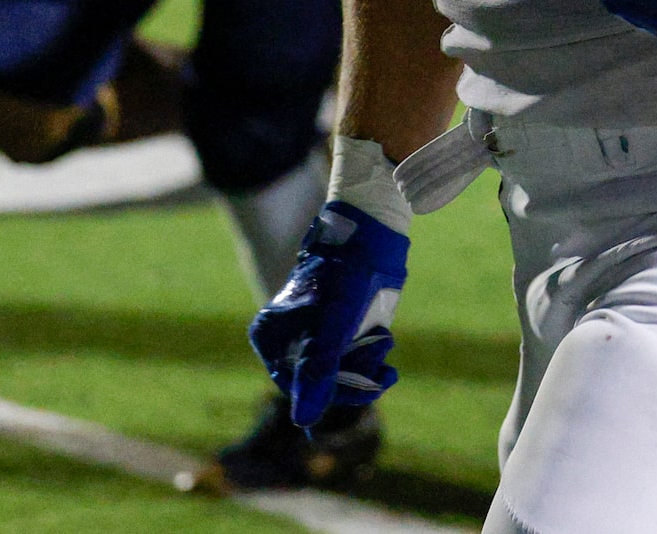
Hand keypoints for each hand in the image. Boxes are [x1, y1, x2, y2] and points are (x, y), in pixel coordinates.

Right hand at [249, 200, 408, 427]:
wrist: (373, 234)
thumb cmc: (346, 273)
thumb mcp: (333, 326)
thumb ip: (317, 371)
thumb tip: (303, 421)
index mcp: (271, 336)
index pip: (297, 388)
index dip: (333, 394)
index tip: (368, 388)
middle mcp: (288, 339)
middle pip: (320, 383)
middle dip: (355, 377)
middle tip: (385, 370)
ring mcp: (313, 335)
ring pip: (339, 373)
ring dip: (367, 365)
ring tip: (384, 342)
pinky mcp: (337, 330)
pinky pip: (350, 360)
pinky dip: (370, 358)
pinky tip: (385, 348)